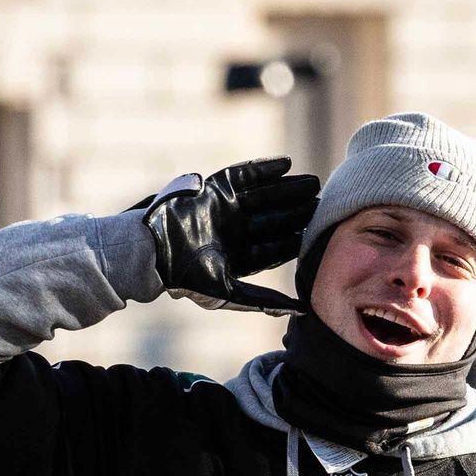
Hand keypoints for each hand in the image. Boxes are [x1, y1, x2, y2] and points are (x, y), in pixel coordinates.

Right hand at [141, 157, 318, 315]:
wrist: (151, 252)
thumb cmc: (188, 277)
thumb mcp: (230, 293)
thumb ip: (265, 300)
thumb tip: (300, 311)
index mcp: (239, 255)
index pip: (275, 245)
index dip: (297, 236)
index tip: (321, 229)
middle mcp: (234, 231)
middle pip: (273, 217)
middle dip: (298, 209)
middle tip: (324, 200)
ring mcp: (223, 208)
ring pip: (263, 196)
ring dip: (287, 188)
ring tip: (312, 181)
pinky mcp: (212, 189)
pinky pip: (242, 176)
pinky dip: (263, 169)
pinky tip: (286, 164)